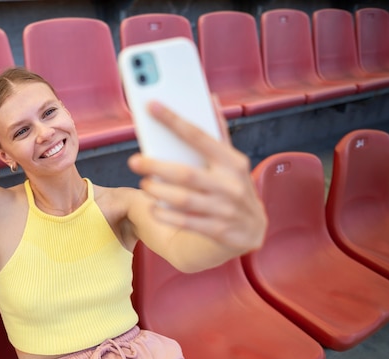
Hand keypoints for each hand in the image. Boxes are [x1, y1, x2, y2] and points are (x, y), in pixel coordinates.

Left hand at [128, 100, 266, 253]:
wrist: (254, 229)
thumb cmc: (234, 186)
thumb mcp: (231, 161)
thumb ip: (218, 133)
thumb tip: (209, 99)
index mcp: (233, 162)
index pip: (199, 136)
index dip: (174, 120)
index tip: (151, 106)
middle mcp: (231, 185)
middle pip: (185, 173)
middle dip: (156, 166)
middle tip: (135, 161)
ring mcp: (225, 209)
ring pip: (183, 199)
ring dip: (158, 191)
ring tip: (145, 184)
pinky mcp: (218, 231)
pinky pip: (185, 221)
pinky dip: (165, 214)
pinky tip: (154, 207)